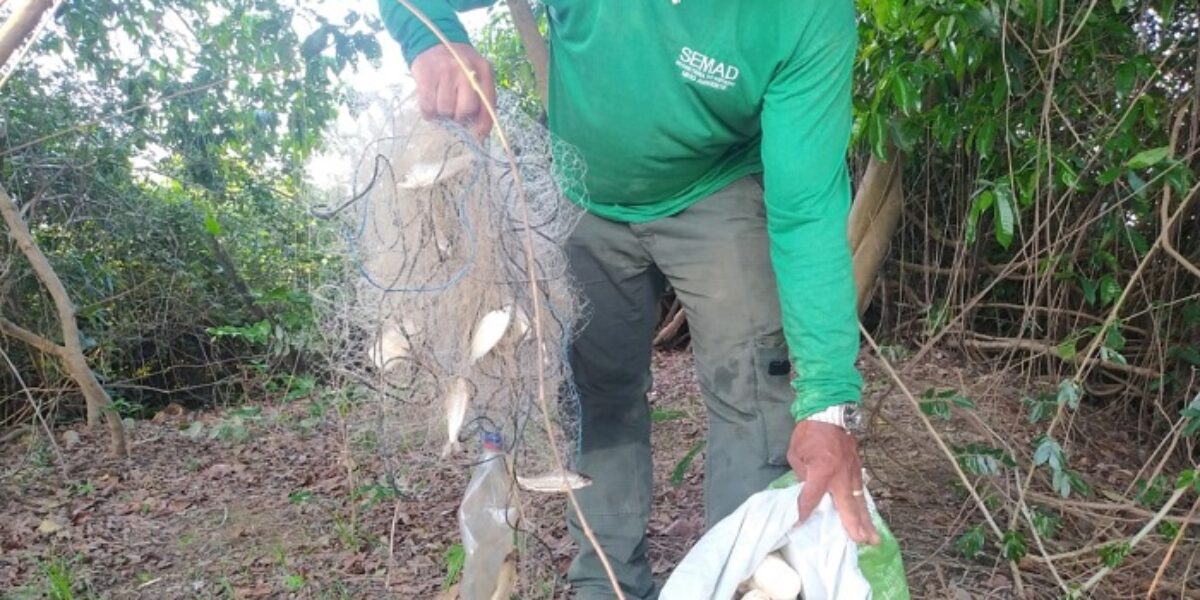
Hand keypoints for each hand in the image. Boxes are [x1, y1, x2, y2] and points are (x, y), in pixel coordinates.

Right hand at [410, 43, 496, 136]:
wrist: (433, 40)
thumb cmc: (458, 63)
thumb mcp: (476, 72)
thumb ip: (481, 96)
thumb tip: (479, 131)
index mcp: (484, 70)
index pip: (488, 103)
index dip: (484, 124)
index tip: (479, 135)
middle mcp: (466, 70)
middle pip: (465, 110)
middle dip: (459, 116)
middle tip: (453, 109)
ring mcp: (445, 72)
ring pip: (445, 110)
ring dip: (442, 112)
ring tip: (441, 101)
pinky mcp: (426, 76)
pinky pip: (428, 107)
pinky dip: (429, 112)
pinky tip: (430, 103)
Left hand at [787, 420, 879, 544]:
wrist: (830, 411)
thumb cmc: (809, 432)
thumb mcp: (796, 454)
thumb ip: (802, 474)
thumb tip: (807, 488)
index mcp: (822, 471)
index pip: (811, 498)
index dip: (803, 512)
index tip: (798, 524)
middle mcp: (841, 475)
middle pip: (847, 505)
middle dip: (853, 525)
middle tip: (860, 541)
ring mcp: (852, 471)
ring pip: (859, 501)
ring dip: (866, 520)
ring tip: (872, 538)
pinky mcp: (858, 467)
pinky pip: (861, 491)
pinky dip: (864, 505)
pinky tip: (867, 517)